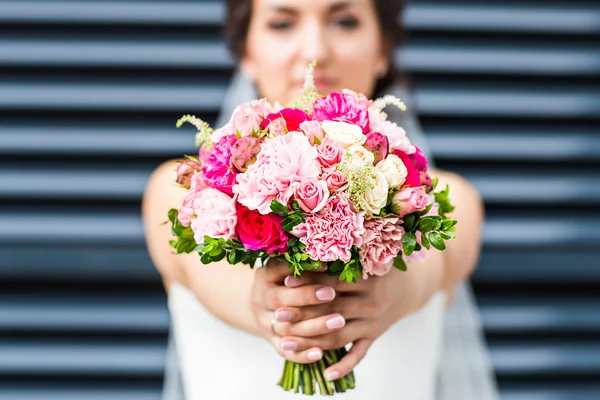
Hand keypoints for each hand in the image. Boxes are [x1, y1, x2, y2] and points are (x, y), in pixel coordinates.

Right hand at [250, 260, 343, 363]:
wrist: (262, 305)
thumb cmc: (284, 280)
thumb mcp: (288, 266)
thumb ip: (304, 263)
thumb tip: (332, 256)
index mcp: (265, 276)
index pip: (279, 270)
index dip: (301, 269)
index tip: (326, 266)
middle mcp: (262, 299)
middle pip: (281, 300)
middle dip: (307, 297)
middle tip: (331, 294)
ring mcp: (266, 322)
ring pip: (286, 328)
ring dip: (313, 326)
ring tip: (339, 321)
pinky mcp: (273, 342)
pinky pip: (285, 352)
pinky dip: (302, 354)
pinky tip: (320, 354)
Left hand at [270, 266, 429, 380]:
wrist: (409, 289)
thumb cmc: (377, 268)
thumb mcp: (366, 258)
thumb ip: (341, 257)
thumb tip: (305, 249)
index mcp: (368, 280)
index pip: (333, 283)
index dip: (310, 282)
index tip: (286, 282)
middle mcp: (371, 304)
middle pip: (332, 311)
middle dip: (302, 314)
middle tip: (277, 316)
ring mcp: (372, 323)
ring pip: (338, 335)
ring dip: (311, 341)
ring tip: (285, 343)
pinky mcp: (373, 337)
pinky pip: (358, 354)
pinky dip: (344, 366)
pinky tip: (326, 374)